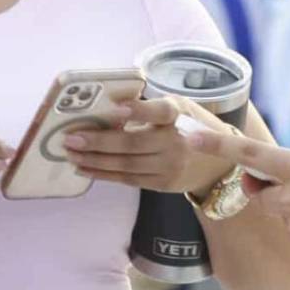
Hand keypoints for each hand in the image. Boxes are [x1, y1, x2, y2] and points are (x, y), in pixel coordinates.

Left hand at [62, 96, 234, 196]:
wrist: (219, 164)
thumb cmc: (192, 125)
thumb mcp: (180, 107)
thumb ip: (150, 106)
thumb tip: (107, 105)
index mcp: (179, 115)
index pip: (160, 111)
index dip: (138, 110)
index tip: (115, 109)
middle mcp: (176, 141)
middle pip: (131, 143)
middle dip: (97, 142)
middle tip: (70, 139)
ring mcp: (169, 166)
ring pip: (125, 165)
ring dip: (93, 161)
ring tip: (70, 154)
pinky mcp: (163, 184)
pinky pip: (128, 179)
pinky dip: (104, 174)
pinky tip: (85, 168)